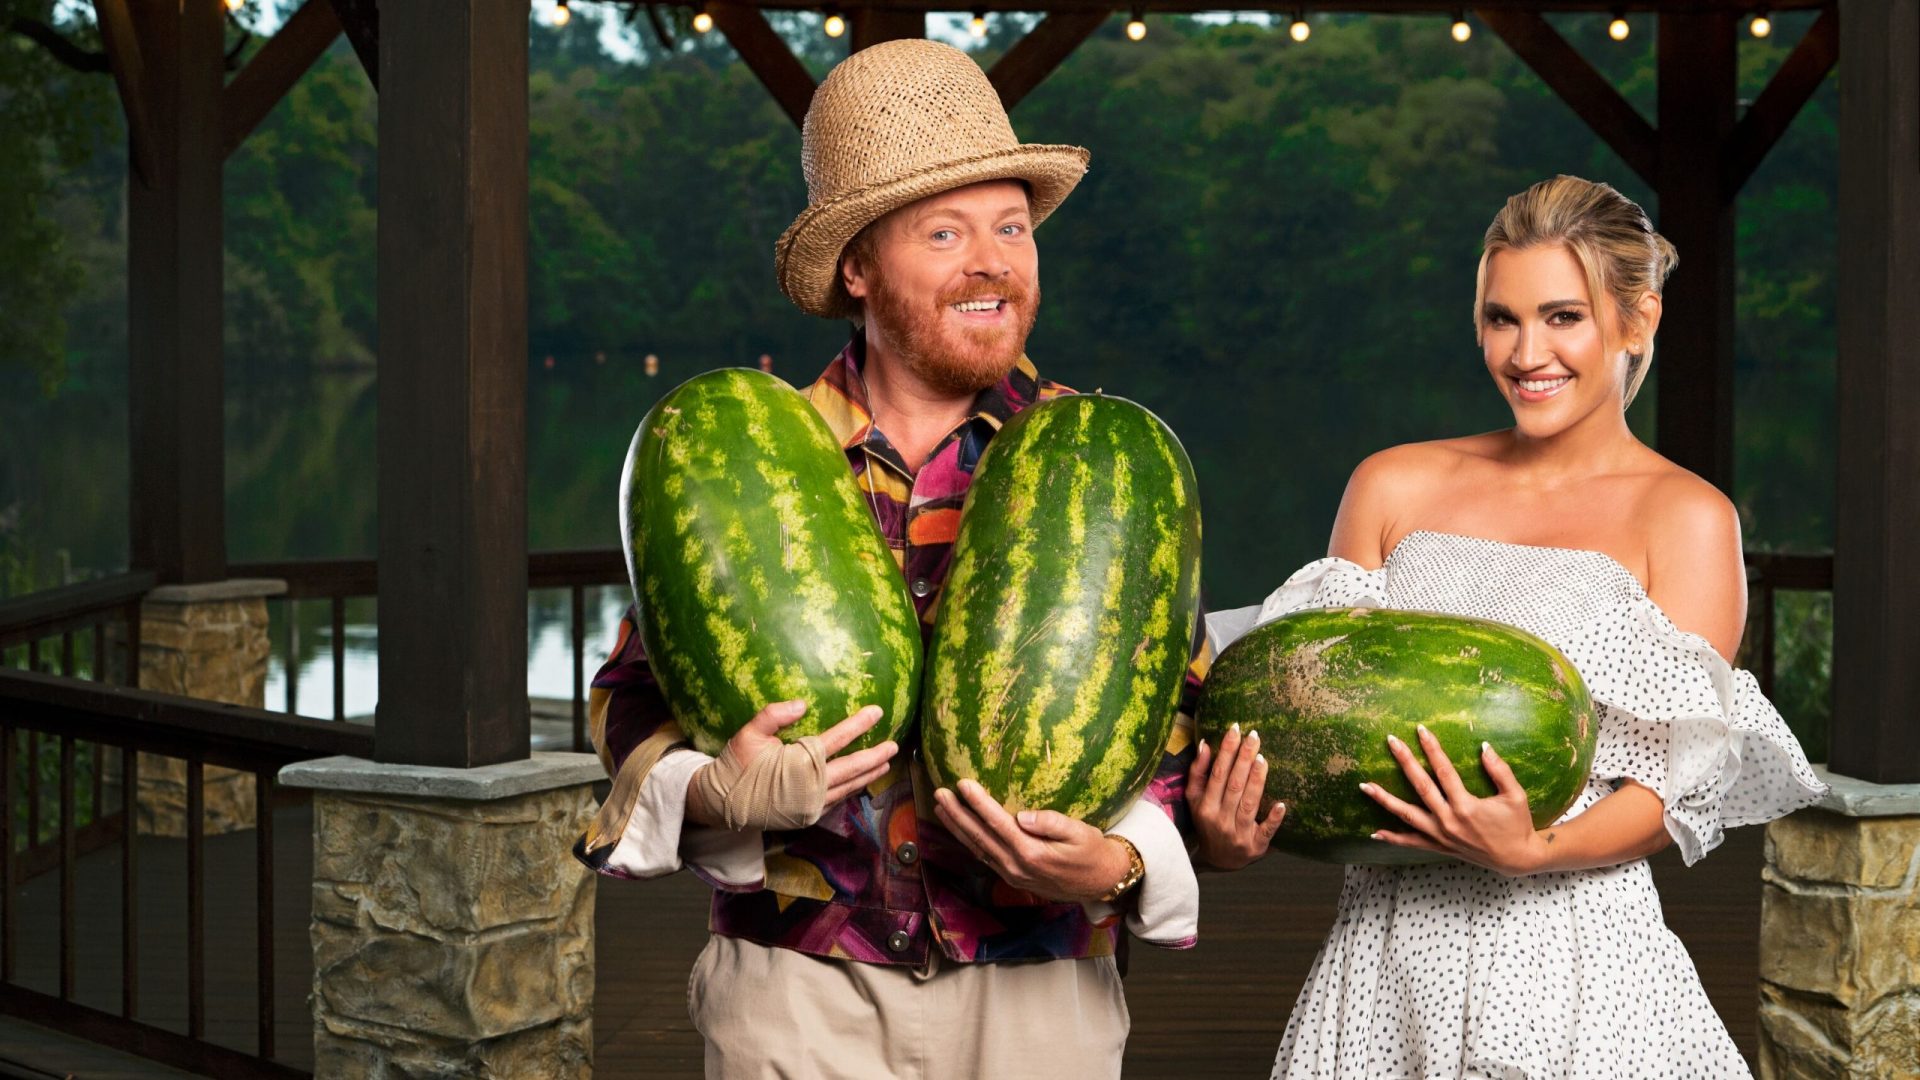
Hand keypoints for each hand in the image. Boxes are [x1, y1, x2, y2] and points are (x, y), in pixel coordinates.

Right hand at [684, 700, 897, 827]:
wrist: (721, 804)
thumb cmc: (735, 765)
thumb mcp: (748, 734)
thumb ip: (774, 715)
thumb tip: (802, 704)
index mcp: (799, 763)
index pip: (837, 740)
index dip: (858, 724)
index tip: (876, 711)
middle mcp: (811, 786)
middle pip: (852, 768)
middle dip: (876, 755)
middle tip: (895, 745)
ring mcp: (811, 804)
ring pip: (849, 787)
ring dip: (869, 774)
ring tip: (886, 764)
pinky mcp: (808, 815)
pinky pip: (838, 799)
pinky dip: (853, 788)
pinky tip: (861, 781)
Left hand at [931, 779, 1133, 903]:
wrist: (1100, 882)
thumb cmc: (1092, 851)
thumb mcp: (1080, 833)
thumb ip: (1052, 823)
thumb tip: (1023, 816)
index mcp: (1032, 853)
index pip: (998, 824)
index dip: (978, 804)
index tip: (962, 784)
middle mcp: (1016, 867)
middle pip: (980, 837)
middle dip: (957, 814)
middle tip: (939, 793)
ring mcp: (1011, 875)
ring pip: (977, 849)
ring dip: (957, 828)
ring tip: (940, 808)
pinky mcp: (1011, 877)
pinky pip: (984, 857)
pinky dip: (969, 842)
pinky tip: (960, 829)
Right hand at [1188, 723, 1286, 869]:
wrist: (1217, 860)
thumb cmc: (1207, 822)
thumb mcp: (1195, 799)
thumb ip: (1198, 772)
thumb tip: (1205, 744)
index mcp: (1205, 807)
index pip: (1217, 774)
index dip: (1226, 751)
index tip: (1235, 729)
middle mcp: (1220, 820)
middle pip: (1234, 786)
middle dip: (1244, 759)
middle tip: (1254, 736)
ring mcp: (1239, 834)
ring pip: (1249, 804)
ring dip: (1257, 780)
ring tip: (1262, 758)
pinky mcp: (1256, 846)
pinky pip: (1266, 832)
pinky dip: (1273, 819)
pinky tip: (1281, 804)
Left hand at [1362, 725, 1544, 875]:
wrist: (1517, 858)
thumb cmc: (1516, 824)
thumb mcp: (1515, 796)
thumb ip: (1500, 770)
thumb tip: (1484, 747)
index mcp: (1466, 806)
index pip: (1444, 771)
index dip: (1432, 749)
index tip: (1420, 730)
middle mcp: (1449, 820)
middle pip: (1420, 787)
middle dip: (1404, 762)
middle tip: (1391, 741)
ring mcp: (1441, 836)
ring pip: (1407, 815)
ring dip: (1384, 800)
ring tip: (1365, 786)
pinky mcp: (1439, 847)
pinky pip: (1411, 843)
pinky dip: (1393, 838)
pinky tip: (1375, 832)